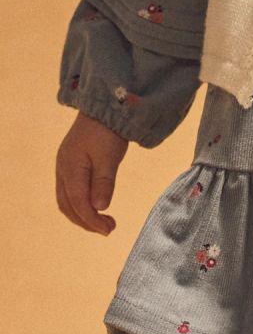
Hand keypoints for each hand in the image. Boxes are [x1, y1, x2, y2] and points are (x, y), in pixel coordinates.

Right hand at [56, 111, 128, 234]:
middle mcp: (62, 169)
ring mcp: (64, 165)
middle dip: (86, 221)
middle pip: (68, 205)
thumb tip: (99, 207)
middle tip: (108, 229)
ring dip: (82, 214)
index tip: (109, 229)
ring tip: (102, 221)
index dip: (92, 220)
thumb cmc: (108, 129)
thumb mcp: (109, 156)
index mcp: (70, 168)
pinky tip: (94, 204)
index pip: (78, 203)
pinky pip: (70, 189)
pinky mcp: (71, 161)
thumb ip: (104, 182)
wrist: (104, 104)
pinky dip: (80, 202)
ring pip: (67, 199)